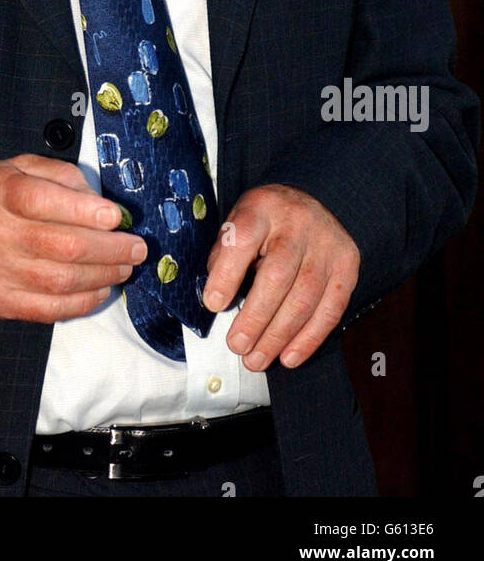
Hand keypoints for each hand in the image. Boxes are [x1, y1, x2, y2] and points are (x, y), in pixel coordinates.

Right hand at [0, 153, 147, 320]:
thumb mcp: (21, 169)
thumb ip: (61, 177)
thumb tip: (101, 206)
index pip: (42, 201)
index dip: (83, 211)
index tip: (116, 217)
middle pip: (61, 246)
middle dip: (109, 249)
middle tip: (136, 248)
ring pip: (60, 280)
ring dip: (103, 276)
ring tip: (124, 267)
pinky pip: (49, 308)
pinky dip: (83, 302)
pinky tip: (101, 289)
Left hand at [202, 183, 359, 370]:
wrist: (314, 201)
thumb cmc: (267, 221)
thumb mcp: (238, 221)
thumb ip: (225, 255)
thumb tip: (217, 300)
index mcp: (262, 208)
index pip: (242, 239)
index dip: (227, 275)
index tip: (213, 304)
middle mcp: (297, 223)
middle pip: (278, 275)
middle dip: (255, 317)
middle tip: (237, 346)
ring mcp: (326, 244)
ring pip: (305, 297)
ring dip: (279, 336)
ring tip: (256, 359)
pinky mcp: (346, 265)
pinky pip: (330, 308)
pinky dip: (309, 338)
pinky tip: (289, 356)